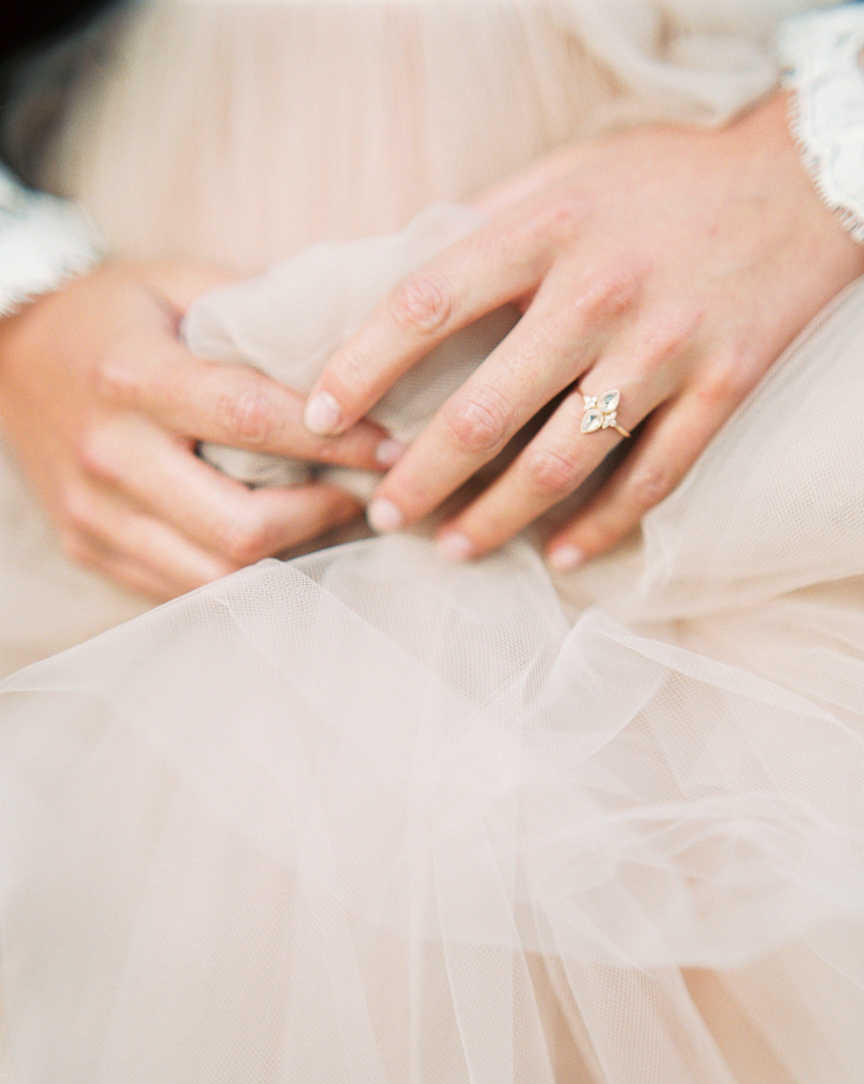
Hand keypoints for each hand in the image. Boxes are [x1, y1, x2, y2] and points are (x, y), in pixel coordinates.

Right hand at [0, 260, 383, 598]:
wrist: (6, 352)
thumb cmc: (110, 313)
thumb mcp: (178, 283)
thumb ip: (258, 317)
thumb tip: (358, 349)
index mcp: (134, 376)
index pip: (253, 422)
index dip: (336, 443)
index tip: (393, 447)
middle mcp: (111, 453)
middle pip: (240, 526)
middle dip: (320, 518)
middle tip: (363, 495)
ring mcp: (95, 513)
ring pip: (216, 576)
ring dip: (289, 557)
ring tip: (327, 522)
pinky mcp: (89, 547)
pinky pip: (182, 589)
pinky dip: (241, 576)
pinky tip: (277, 544)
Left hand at [307, 91, 863, 567]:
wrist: (809, 182)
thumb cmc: (668, 178)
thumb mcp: (567, 173)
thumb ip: (489, 226)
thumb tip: (398, 281)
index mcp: (546, 230)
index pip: (425, 305)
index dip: (360, 366)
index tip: (316, 413)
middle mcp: (600, 293)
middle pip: (484, 411)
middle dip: (420, 475)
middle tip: (384, 513)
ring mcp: (666, 349)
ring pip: (560, 463)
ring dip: (495, 519)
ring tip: (452, 548)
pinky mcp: (723, 389)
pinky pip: (651, 481)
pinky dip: (600, 528)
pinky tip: (558, 556)